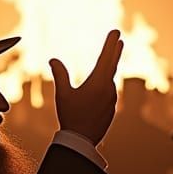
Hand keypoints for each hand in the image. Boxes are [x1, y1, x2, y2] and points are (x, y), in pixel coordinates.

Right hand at [49, 29, 122, 145]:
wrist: (82, 141)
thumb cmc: (71, 116)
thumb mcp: (63, 94)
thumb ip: (60, 75)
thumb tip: (53, 60)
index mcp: (98, 82)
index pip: (106, 58)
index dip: (110, 43)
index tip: (116, 32)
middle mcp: (108, 89)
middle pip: (112, 66)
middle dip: (115, 51)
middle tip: (119, 39)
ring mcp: (111, 100)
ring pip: (109, 80)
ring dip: (108, 69)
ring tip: (110, 59)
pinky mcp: (111, 109)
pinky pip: (108, 92)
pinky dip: (105, 84)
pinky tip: (102, 84)